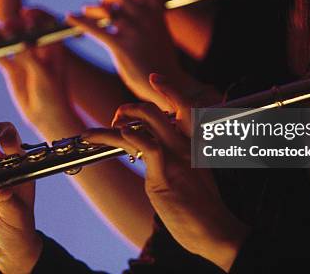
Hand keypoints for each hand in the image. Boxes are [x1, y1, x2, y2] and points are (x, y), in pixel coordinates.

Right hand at [0, 8, 75, 131]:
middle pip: (24, 28)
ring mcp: (24, 57)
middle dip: (13, 24)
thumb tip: (18, 39)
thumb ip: (30, 56)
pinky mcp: (12, 68)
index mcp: (53, 45)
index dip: (36, 14)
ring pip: (8, 41)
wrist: (46, 116)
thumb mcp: (43, 73)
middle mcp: (38, 48)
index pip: (45, 22)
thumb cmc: (53, 94)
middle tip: (6, 26)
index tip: (26, 13)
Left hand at [66, 0, 204, 110]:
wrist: (169, 85)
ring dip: (95, 9)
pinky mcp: (121, 46)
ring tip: (86, 10)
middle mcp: (146, 20)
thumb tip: (135, 17)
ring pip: (108, 10)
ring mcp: (134, 32)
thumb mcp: (161, 38)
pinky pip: (96, 29)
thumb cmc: (162, 65)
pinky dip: (81, 21)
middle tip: (103, 2)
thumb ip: (150, 24)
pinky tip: (69, 17)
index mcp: (157, 16)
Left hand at [82, 77, 246, 271]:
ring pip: (144, 122)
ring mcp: (177, 157)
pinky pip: (145, 145)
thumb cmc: (202, 209)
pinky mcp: (166, 174)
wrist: (215, 231)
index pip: (185, 105)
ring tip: (94, 133)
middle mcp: (186, 145)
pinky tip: (112, 137)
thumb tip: (149, 149)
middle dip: (129, 108)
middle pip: (155, 111)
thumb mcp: (193, 176)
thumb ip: (175, 158)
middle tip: (116, 118)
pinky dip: (125, 137)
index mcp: (195, 144)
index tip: (154, 78)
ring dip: (113, 124)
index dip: (169, 89)